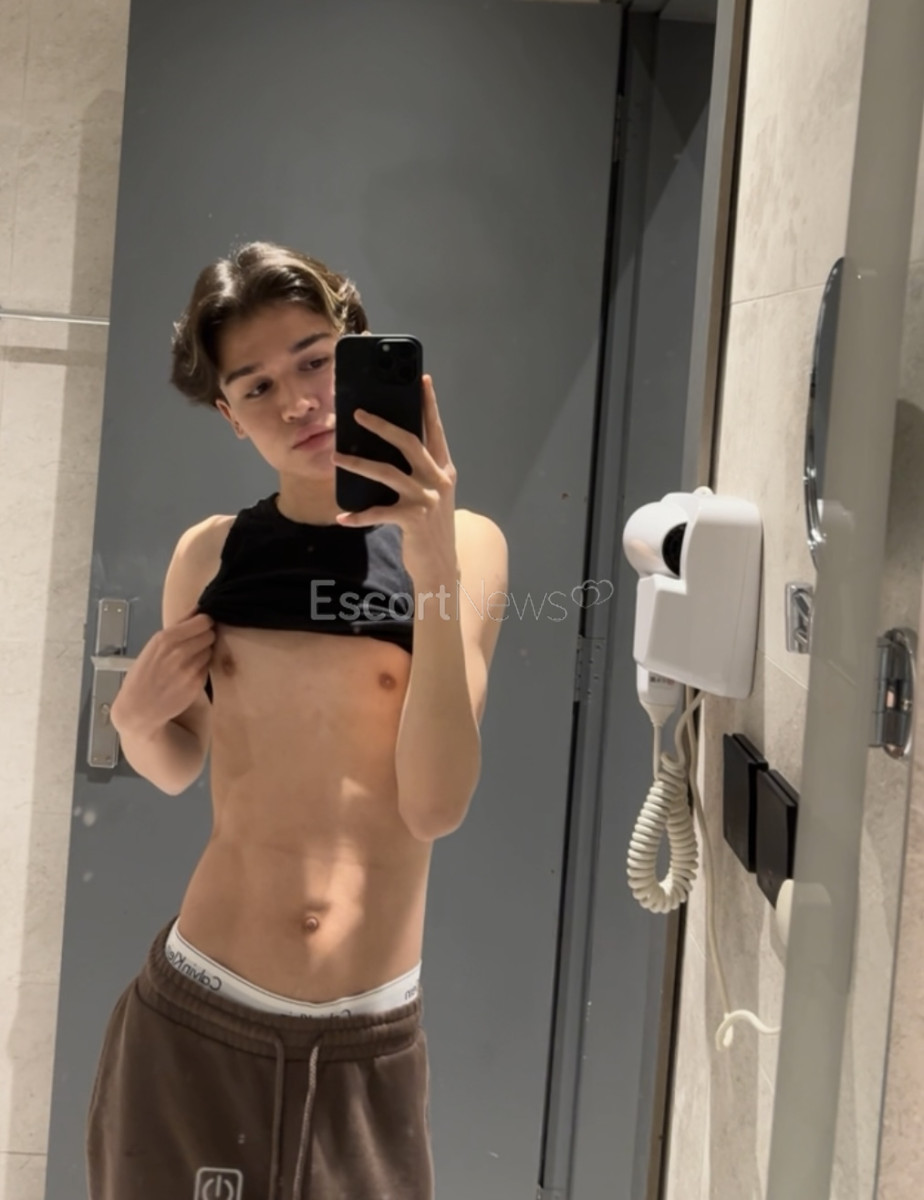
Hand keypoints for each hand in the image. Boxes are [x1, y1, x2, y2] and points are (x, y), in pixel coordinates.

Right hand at [111, 609, 215, 735]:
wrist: (139, 708)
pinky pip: (208, 667)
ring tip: (188, 662)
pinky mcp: (197, 683)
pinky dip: (202, 669)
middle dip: (204, 638)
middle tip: (192, 646)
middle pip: (210, 634)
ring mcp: (190, 668)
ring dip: (203, 654)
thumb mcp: (153, 646)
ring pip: (210, 651)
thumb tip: (199, 608)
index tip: (198, 628)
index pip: (203, 620)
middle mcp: (179, 651)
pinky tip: (188, 674)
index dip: (203, 623)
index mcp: (165, 638)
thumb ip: (178, 626)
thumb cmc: (143, 674)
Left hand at [332, 374, 457, 579]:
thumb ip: (418, 470)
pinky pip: (379, 513)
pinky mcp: (414, 519)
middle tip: (358, 414)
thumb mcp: (430, 493)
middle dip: (382, 426)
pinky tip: (342, 517)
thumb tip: (388, 446)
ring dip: (358, 464)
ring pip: (388, 472)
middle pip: (409, 442)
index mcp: (444, 469)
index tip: (423, 380)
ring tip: (335, 457)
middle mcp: (438, 479)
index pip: (435, 430)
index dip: (429, 405)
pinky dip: (358, 516)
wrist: (441, 565)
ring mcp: (427, 499)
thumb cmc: (430, 525)